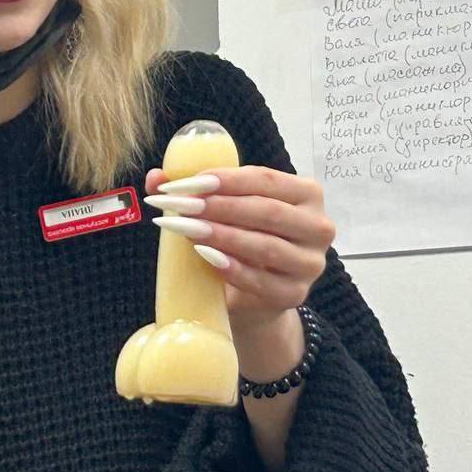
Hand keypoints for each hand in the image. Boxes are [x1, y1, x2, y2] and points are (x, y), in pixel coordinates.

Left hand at [143, 165, 336, 335]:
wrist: (253, 294)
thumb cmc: (242, 239)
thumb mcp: (223, 210)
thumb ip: (193, 190)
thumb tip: (154, 176)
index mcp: (306, 193)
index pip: (265, 179)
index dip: (224, 179)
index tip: (186, 183)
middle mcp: (318, 226)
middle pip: (266, 211)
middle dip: (218, 206)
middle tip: (178, 205)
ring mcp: (310, 263)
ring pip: (265, 246)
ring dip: (221, 235)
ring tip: (184, 228)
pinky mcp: (295, 294)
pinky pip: (261, 281)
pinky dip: (231, 267)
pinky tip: (205, 256)